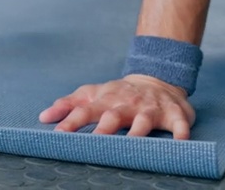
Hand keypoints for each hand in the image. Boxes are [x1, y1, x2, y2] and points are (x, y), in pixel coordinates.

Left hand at [39, 74, 195, 138]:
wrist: (156, 80)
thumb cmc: (118, 94)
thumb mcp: (92, 94)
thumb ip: (68, 105)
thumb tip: (43, 117)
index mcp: (104, 100)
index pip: (85, 110)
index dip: (71, 121)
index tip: (58, 134)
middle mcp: (126, 104)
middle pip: (113, 116)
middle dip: (104, 129)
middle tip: (95, 143)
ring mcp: (150, 108)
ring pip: (143, 121)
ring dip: (138, 132)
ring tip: (133, 143)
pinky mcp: (174, 114)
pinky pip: (179, 123)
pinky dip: (181, 131)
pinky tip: (181, 141)